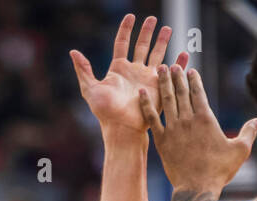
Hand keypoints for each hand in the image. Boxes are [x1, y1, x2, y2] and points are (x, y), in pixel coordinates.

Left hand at [70, 14, 188, 135]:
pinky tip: (184, 53)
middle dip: (147, 32)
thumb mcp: (90, 89)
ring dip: (162, 42)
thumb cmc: (105, 112)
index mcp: (118, 68)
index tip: (131, 16)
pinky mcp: (159, 87)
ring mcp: (147, 78)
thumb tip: (73, 51)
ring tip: (168, 28)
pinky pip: (169, 72)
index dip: (126, 29)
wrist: (122, 127)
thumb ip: (84, 70)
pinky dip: (178, 63)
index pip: (122, 43)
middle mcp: (134, 71)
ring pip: (157, 55)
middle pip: (142, 45)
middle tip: (153, 19)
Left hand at [141, 63, 256, 193]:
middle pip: (181, 92)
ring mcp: (173, 129)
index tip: (190, 70)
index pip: (198, 93)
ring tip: (160, 69)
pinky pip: (152, 118)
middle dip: (177, 76)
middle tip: (173, 64)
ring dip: (163, 83)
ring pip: (167, 100)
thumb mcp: (240, 151)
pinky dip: (146, 104)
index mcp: (206, 119)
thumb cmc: (219, 171)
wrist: (196, 189)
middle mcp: (188, 120)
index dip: (194, 80)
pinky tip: (141, 93)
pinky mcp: (161, 140)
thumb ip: (249, 132)